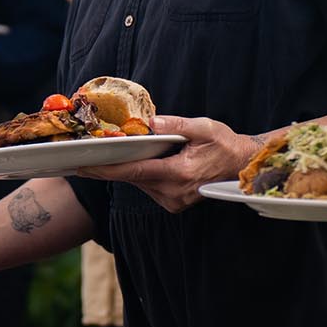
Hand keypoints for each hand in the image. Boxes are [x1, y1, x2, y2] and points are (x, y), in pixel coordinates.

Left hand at [77, 115, 258, 212]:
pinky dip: (141, 174)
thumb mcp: (204, 127)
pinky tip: (141, 161)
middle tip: (86, 155)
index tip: (85, 166)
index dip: (107, 169)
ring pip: (139, 183)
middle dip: (111, 166)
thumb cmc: (224, 144)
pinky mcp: (173, 204)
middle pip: (133, 178)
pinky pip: (148, 187)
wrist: (242, 166)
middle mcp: (174, 193)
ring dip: (128, 169)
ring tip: (116, 152)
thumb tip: (150, 123)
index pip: (136, 172)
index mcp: (180, 174)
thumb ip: (176, 125)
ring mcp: (173, 201)